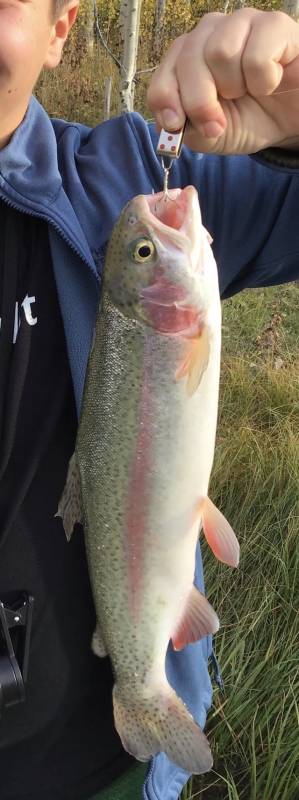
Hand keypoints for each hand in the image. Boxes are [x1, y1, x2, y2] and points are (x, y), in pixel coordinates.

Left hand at [147, 8, 298, 154]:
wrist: (291, 119)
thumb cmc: (250, 118)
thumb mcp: (212, 135)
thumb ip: (187, 129)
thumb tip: (172, 122)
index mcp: (187, 57)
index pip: (162, 74)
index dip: (167, 102)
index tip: (178, 125)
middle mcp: (210, 33)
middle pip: (190, 60)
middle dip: (201, 102)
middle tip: (218, 122)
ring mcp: (241, 23)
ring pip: (221, 52)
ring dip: (236, 87)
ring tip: (249, 91)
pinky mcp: (274, 24)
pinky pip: (257, 56)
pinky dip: (264, 81)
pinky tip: (271, 80)